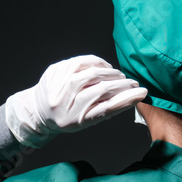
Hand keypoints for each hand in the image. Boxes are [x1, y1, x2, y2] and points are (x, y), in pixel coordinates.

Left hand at [4, 55, 147, 146]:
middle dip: (121, 84)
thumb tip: (135, 96)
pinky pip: (79, 62)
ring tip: (119, 76)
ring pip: (91, 74)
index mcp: (74, 120)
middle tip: (133, 83)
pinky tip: (104, 67)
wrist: (38, 112)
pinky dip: (96, 62)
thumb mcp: (87, 120)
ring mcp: (56, 85)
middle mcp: (63, 103)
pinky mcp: (54, 71)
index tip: (143, 92)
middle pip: (100, 90)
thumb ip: (109, 109)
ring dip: (110, 73)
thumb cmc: (68, 117)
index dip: (127, 99)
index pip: (106, 108)